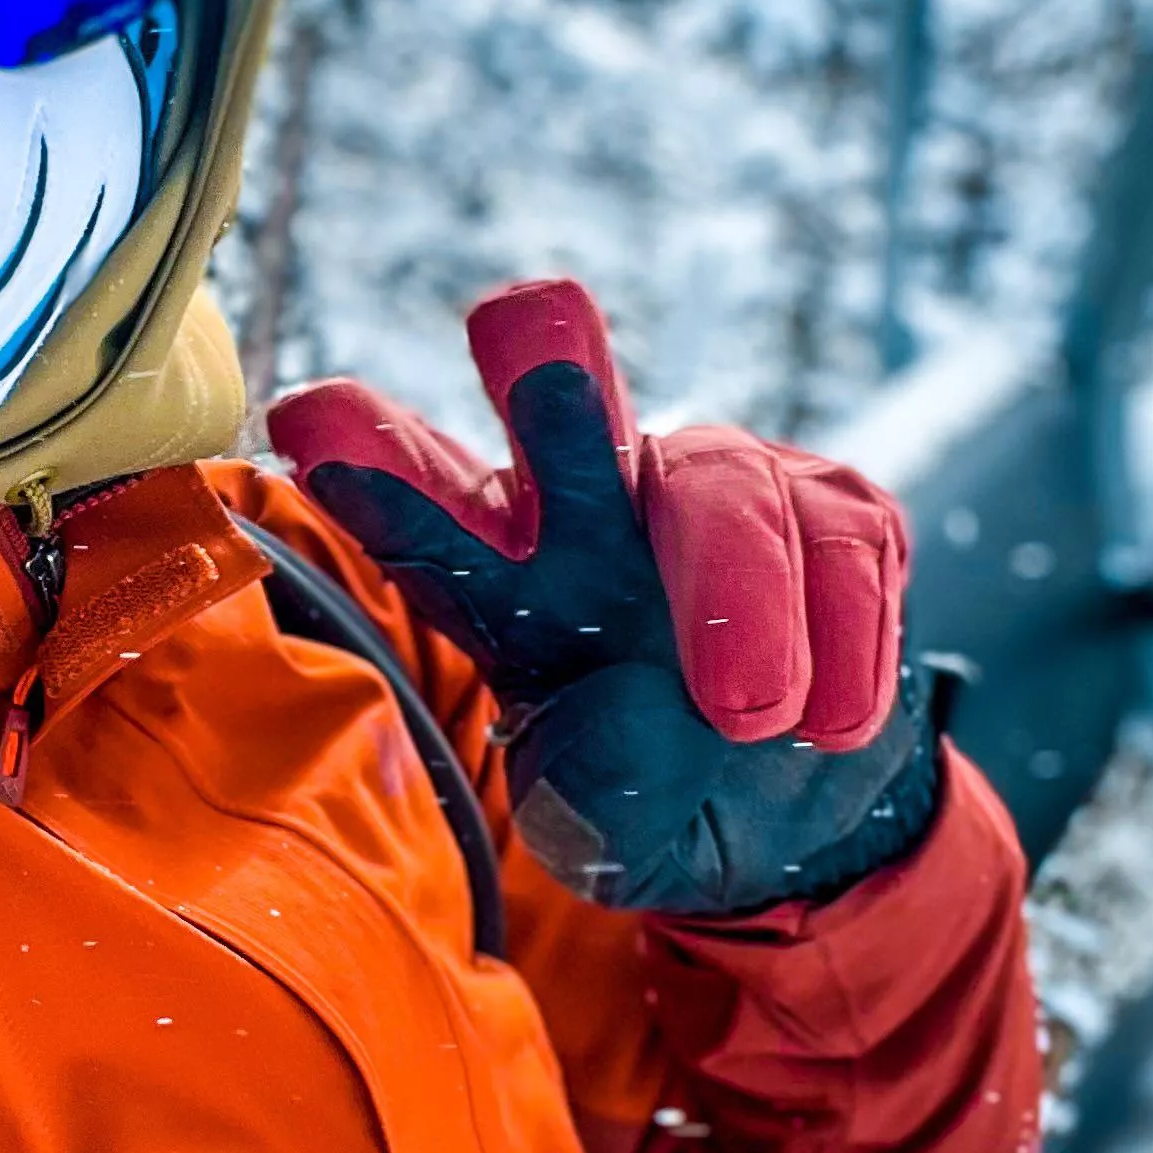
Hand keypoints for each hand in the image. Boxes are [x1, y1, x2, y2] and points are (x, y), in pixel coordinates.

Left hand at [266, 281, 939, 917]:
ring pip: (720, 487)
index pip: (424, 507)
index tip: (308, 418)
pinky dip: (844, 634)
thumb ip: (595, 795)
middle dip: (541, 365)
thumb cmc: (661, 797)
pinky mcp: (833, 506)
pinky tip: (833, 717)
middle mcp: (596, 505)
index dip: (373, 462)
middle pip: (559, 405)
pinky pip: (841, 538)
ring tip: (750, 720)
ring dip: (742, 601)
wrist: (800, 818)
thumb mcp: (602, 827)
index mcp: (501, 575)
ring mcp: (717, 491)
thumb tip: (627, 722)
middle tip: (522, 324)